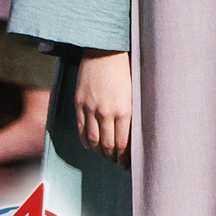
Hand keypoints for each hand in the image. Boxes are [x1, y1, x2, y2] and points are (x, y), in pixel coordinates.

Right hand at [75, 49, 131, 166]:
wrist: (104, 52)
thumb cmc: (125, 69)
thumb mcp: (135, 92)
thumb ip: (132, 112)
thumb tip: (133, 131)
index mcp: (124, 110)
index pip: (123, 143)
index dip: (124, 156)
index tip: (127, 163)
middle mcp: (106, 112)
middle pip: (107, 144)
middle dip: (113, 157)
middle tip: (117, 163)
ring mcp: (91, 109)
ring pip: (93, 139)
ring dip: (99, 151)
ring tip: (105, 156)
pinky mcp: (79, 104)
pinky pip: (81, 128)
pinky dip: (85, 140)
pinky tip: (90, 145)